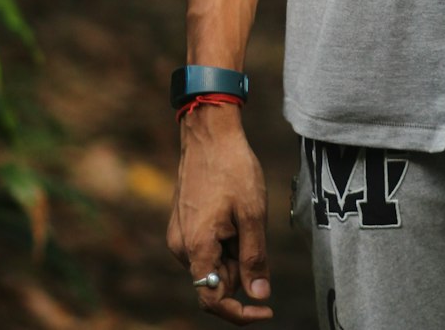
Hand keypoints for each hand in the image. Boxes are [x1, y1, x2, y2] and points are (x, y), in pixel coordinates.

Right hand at [167, 106, 273, 321]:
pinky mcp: (182, 224)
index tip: (266, 311)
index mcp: (196, 248)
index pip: (213, 300)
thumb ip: (255, 258)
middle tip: (255, 231)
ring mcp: (178, 235)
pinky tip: (234, 212)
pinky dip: (224, 240)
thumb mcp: (252, 213)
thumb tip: (259, 296)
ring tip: (244, 214)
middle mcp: (180, 247)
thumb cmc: (233, 168)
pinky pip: (205, 247)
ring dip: (233, 252)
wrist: (209, 132)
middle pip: (216, 281)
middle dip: (240, 269)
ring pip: (212, 263)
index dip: (240, 313)